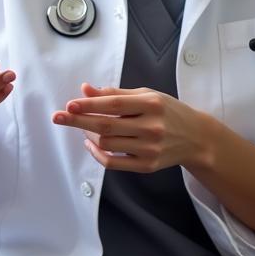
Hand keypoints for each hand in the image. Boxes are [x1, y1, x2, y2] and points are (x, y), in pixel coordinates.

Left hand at [51, 83, 213, 172]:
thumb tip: (84, 89)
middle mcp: (152, 128)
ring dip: (88, 134)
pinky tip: (90, 143)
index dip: (89, 105)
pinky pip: (113, 163)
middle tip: (57, 116)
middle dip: (78, 120)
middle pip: (106, 126)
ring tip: (81, 125)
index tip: (69, 104)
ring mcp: (150, 149)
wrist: (197, 138)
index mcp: (151, 105)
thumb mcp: (145, 95)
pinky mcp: (147, 166)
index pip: (114, 105)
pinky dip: (97, 153)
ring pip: (107, 144)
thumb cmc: (167, 111)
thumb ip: (114, 94)